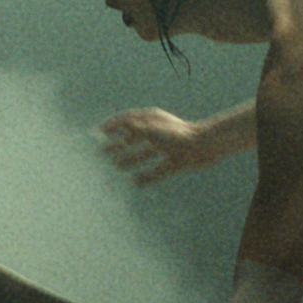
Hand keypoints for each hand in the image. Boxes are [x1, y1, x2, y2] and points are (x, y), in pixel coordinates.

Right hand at [98, 107, 230, 185]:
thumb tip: (114, 128)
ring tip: (114, 168)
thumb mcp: (151, 129)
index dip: (112, 125)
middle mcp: (158, 133)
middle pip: (134, 138)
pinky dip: (145, 177)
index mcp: (153, 119)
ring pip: (144, 154)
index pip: (127, 119)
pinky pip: (156, 171)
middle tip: (101, 153)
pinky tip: (133, 184)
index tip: (98, 133)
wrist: (205, 147)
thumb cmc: (178, 135)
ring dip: (129, 160)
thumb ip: (132, 129)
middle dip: (118, 145)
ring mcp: (167, 148)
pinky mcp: (175, 162)